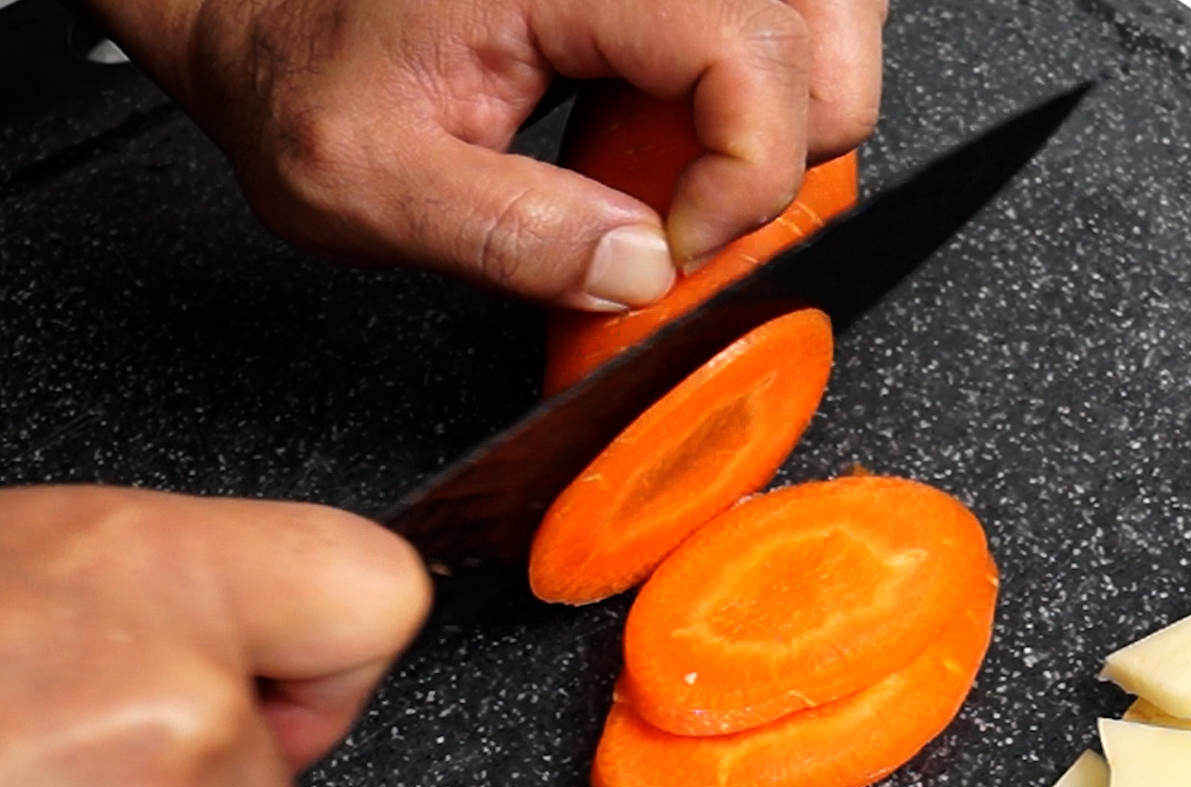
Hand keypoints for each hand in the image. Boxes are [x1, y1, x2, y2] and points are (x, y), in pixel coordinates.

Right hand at [0, 488, 428, 786]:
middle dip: (174, 780)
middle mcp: (174, 729)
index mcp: (151, 587)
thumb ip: (146, 602)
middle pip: (269, 769)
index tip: (272, 671)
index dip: (316, 646)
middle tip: (18, 771)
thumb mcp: (5, 569)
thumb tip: (245, 652)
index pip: (372, 596)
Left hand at [76, 0, 885, 311]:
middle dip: (783, 159)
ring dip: (796, 123)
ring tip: (697, 175)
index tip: (676, 251)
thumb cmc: (307, 76)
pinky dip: (780, 99)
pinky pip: (792, 31)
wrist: (274, 21)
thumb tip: (641, 273)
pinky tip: (701, 135)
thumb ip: (506, 235)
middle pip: (818, 44)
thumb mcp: (364, 182)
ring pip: (830, 34)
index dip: (744, 177)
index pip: (746, 55)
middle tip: (688, 218)